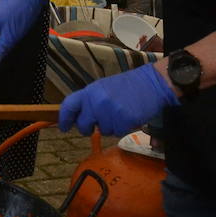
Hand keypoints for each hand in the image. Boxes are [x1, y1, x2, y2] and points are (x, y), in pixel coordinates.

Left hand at [58, 64, 180, 135]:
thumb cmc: (128, 86)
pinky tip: (128, 116)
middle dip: (88, 128)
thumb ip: (90, 101)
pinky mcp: (124, 120)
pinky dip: (123, 128)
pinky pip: (117, 132)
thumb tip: (79, 116)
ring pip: (102, 130)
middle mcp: (97, 101)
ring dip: (110, 126)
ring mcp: (110, 111)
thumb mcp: (104, 88)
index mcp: (91, 91)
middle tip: (97, 124)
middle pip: (83, 125)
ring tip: (120, 112)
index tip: (63, 127)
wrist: (152, 83)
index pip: (69, 105)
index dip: (64, 118)